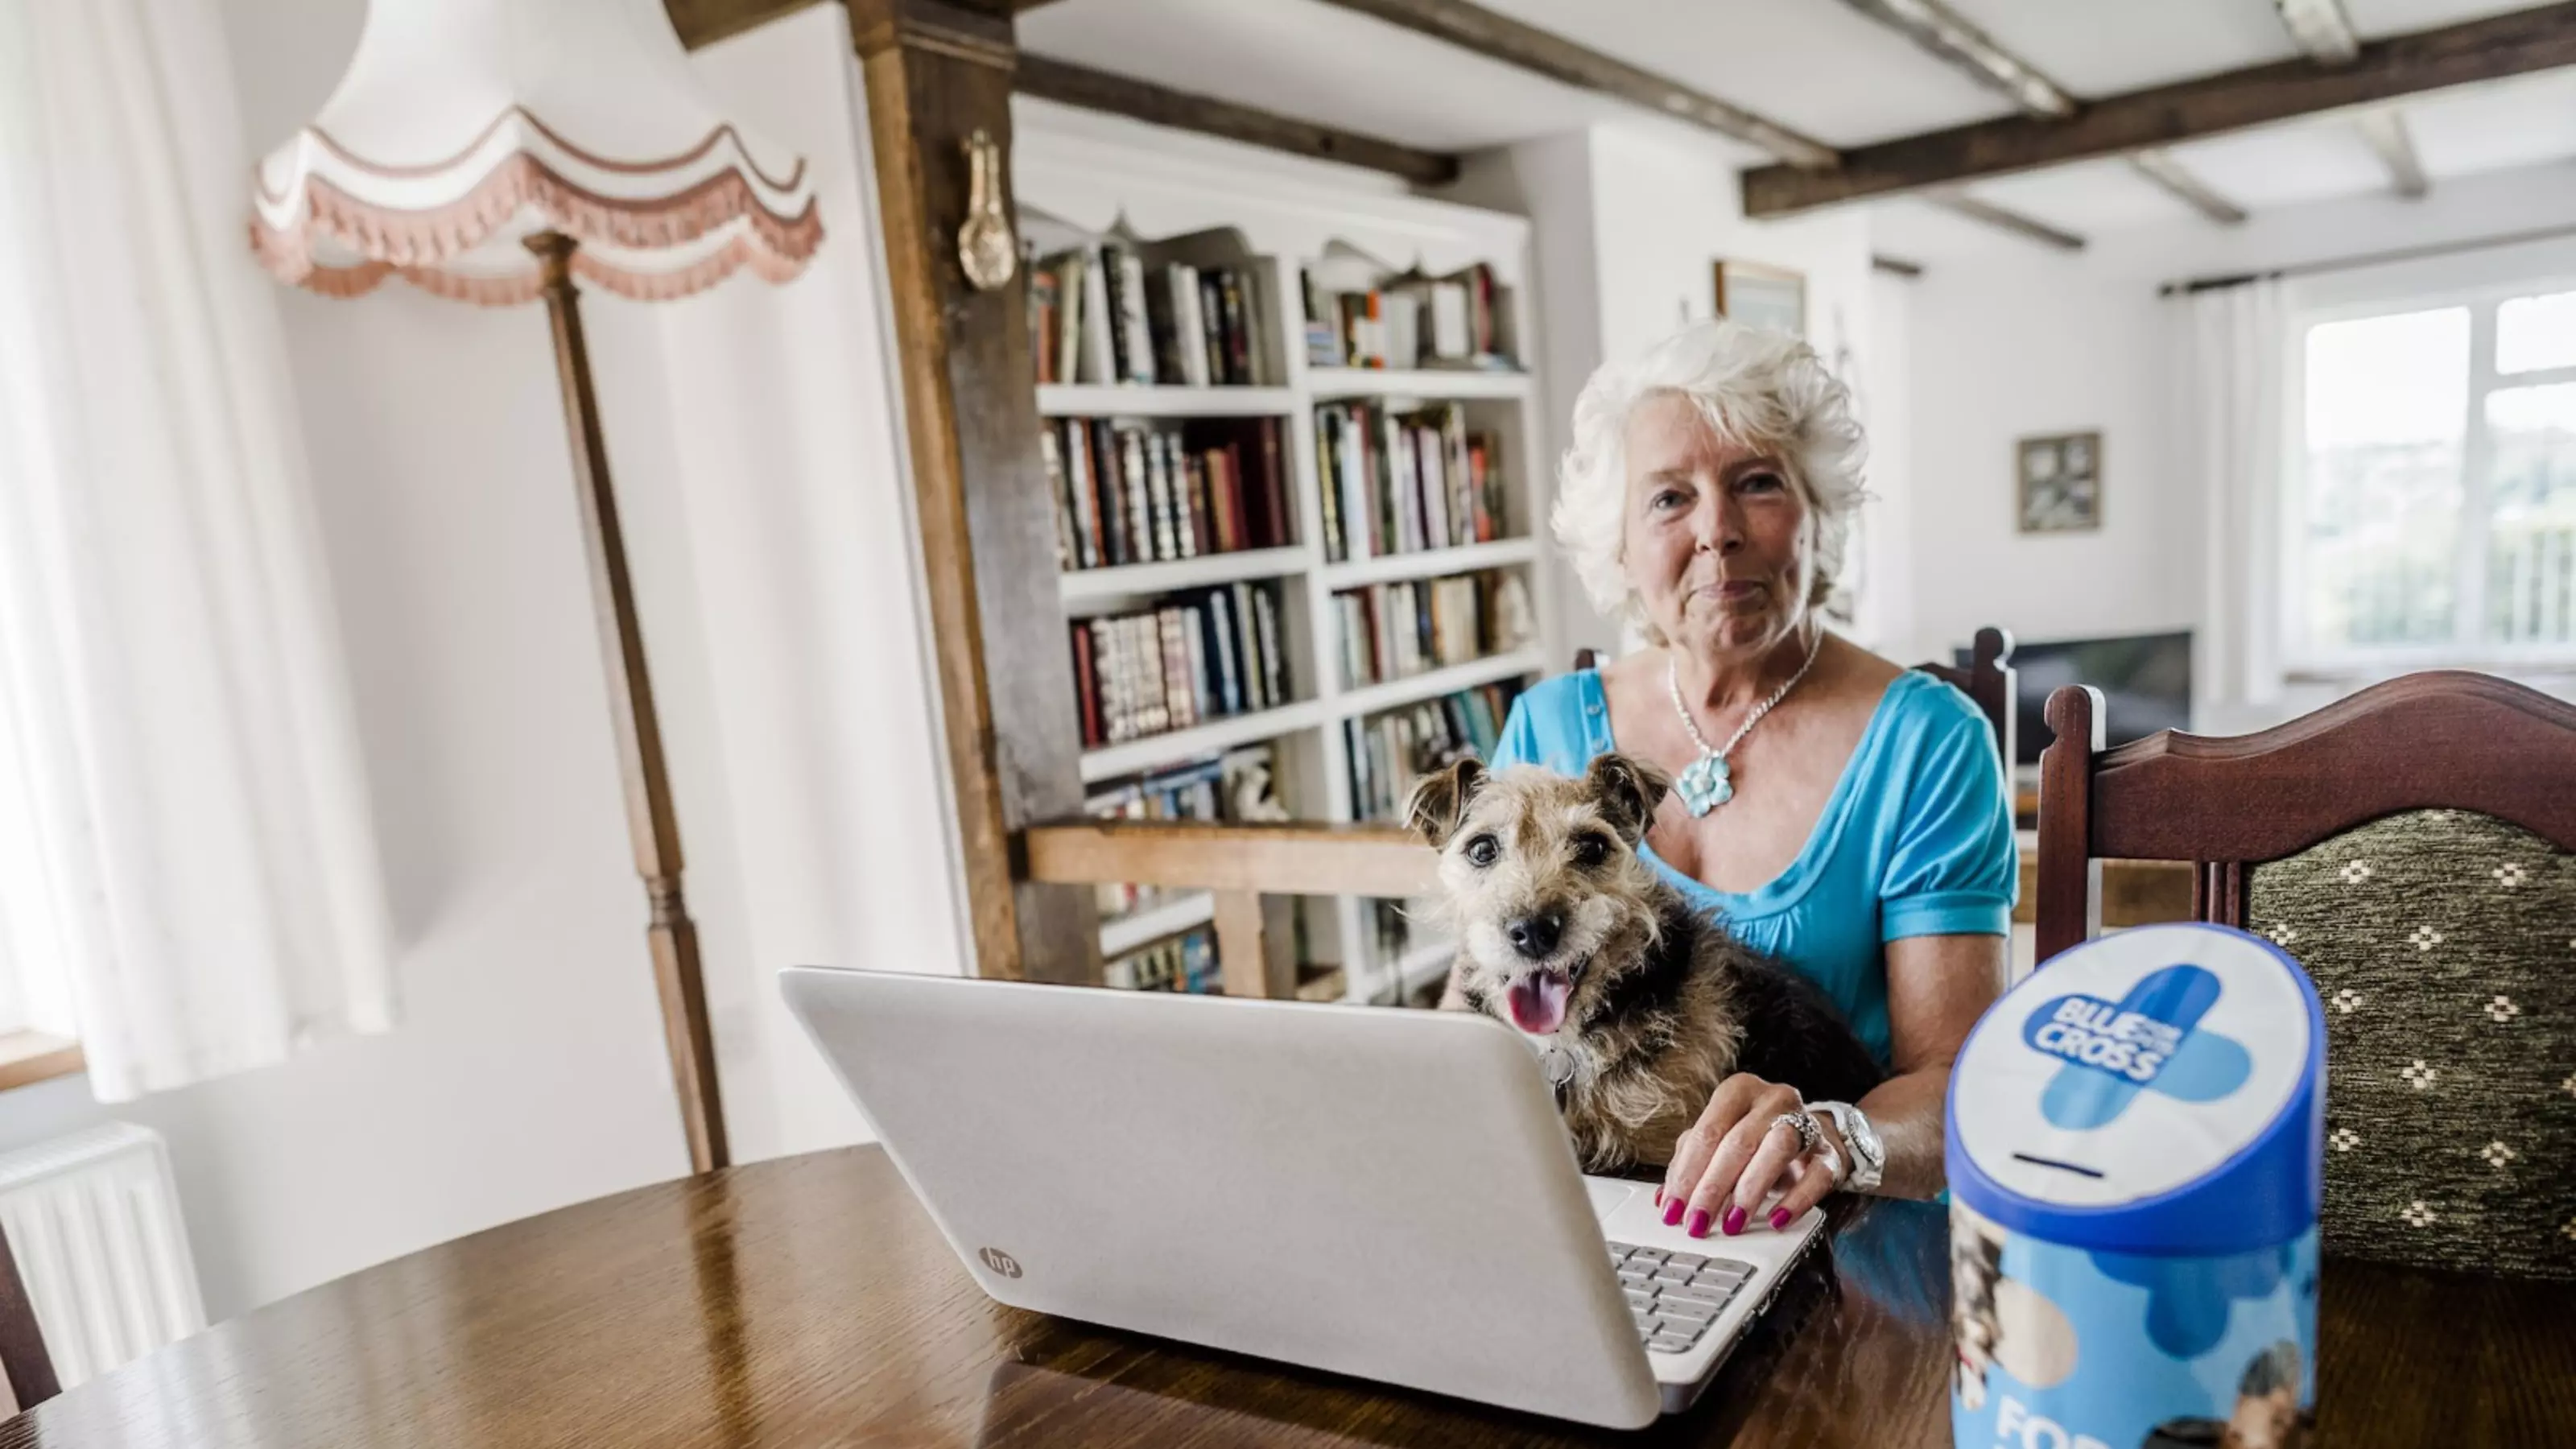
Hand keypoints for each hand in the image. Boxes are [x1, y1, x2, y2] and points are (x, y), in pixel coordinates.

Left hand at [1656, 1073, 1846, 1238]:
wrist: (1814, 1134)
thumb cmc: (1756, 1137)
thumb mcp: (1721, 1141)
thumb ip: (1690, 1163)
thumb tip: (1665, 1199)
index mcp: (1738, 1091)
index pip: (1706, 1132)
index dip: (1686, 1174)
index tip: (1673, 1209)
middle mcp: (1772, 1100)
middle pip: (1737, 1143)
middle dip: (1713, 1188)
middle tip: (1697, 1222)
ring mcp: (1805, 1123)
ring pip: (1777, 1150)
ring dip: (1751, 1190)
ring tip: (1733, 1223)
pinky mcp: (1829, 1153)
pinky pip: (1816, 1175)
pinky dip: (1796, 1200)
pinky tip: (1777, 1220)